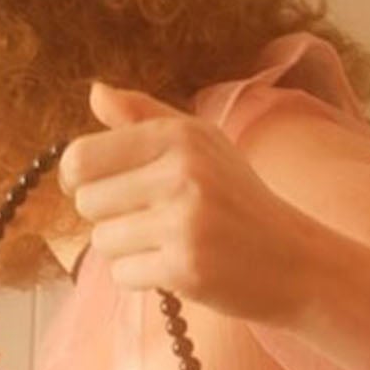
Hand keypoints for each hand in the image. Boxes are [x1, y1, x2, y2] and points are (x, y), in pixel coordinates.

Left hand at [59, 82, 321, 327]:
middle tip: (150, 220)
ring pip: (102, 241)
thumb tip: (94, 91)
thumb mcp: (201, 144)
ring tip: (169, 242)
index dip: (77, 178)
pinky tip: (176, 267)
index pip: (81, 156)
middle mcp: (181, 172)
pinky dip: (142, 277)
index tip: (97, 187)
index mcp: (179, 135)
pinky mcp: (185, 268)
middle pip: (87, 202)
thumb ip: (143, 117)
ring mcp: (184, 221)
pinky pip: (122, 274)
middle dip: (108, 217)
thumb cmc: (237, 200)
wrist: (293, 261)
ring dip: (126, 250)